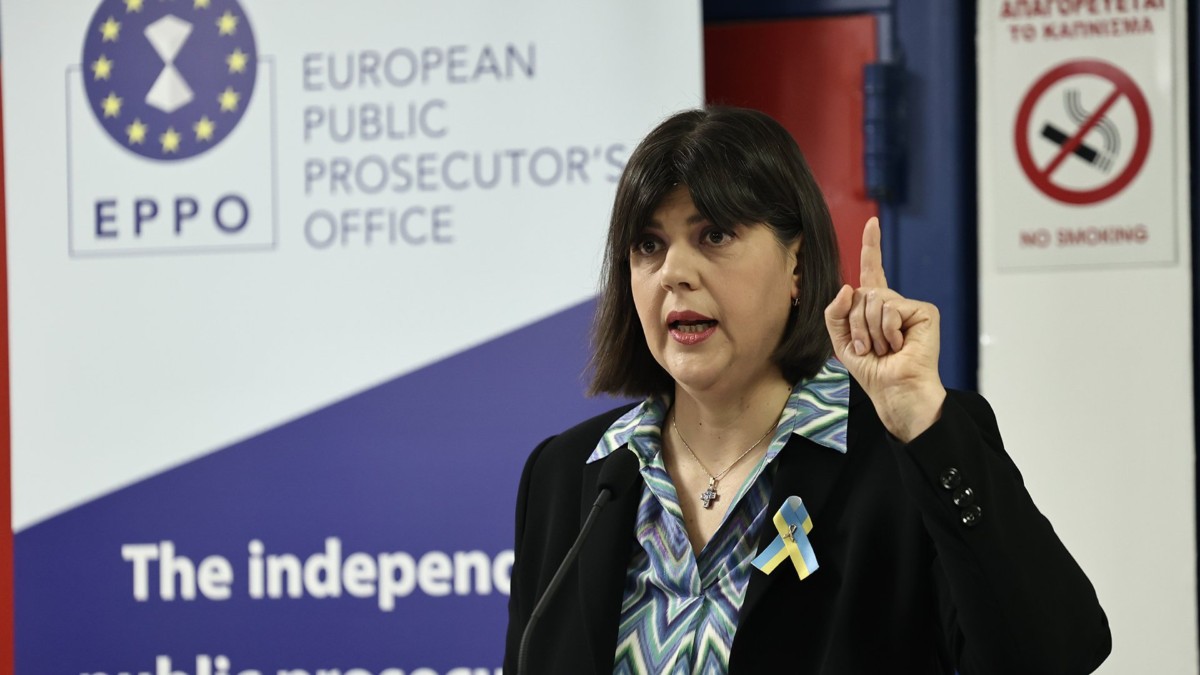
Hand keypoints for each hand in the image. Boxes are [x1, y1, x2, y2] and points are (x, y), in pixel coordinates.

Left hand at [823, 217, 945, 442]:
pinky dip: (887, 331)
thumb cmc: (872, 370)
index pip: (873, 271)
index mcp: (875, 307)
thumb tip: (849, 286)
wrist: (894, 390)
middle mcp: (892, 302)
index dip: (872, 246)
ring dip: (870, 331)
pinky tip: (899, 344)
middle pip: (860, 294)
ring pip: (873, 301)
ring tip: (885, 349)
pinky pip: (890, 309)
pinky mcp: (924, 311)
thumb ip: (835, 312)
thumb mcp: (840, 341)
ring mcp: (909, 306)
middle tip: (870, 348)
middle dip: (855, 325)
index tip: (873, 222)